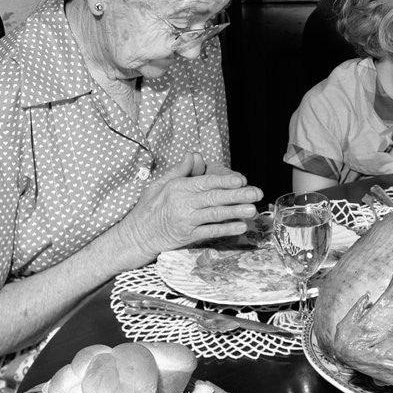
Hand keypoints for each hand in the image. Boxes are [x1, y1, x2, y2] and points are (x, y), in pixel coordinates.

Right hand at [114, 152, 262, 262]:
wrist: (134, 237)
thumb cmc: (148, 209)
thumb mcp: (160, 185)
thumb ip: (180, 171)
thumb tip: (194, 155)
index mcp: (178, 188)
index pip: (206, 182)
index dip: (226, 180)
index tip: (242, 179)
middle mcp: (183, 203)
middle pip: (215, 197)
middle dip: (238, 195)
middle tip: (257, 193)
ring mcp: (185, 221)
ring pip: (215, 215)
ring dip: (236, 212)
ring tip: (253, 210)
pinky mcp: (187, 237)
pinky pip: (210, 232)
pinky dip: (226, 229)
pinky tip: (240, 227)